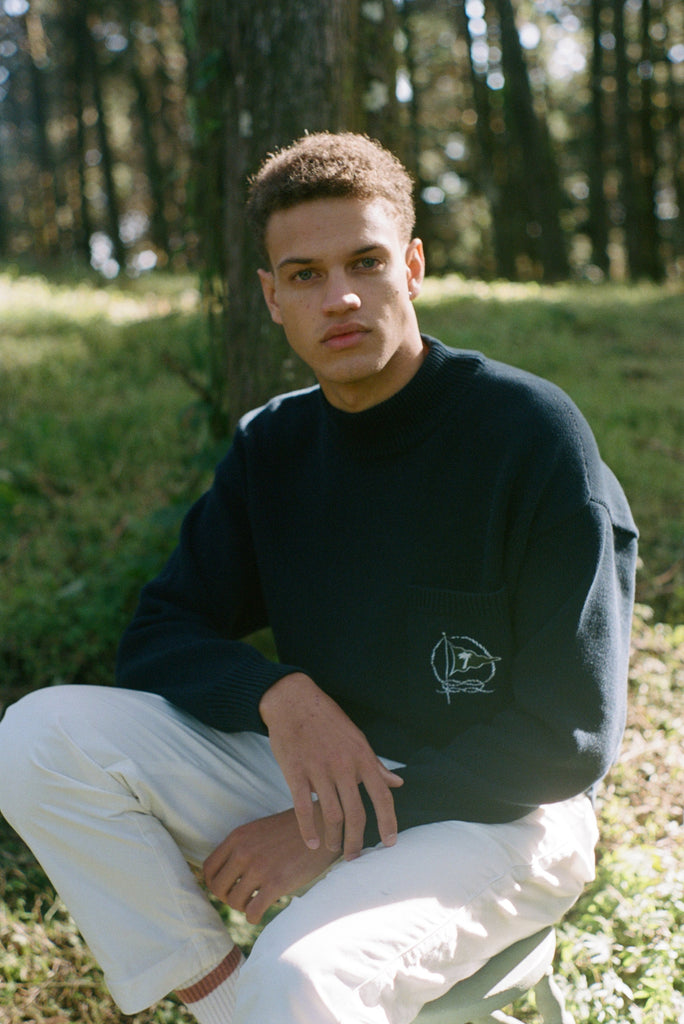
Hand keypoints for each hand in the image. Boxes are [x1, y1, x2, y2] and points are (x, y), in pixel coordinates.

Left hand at [203, 807, 338, 924]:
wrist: (323, 827)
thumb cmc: (293, 831)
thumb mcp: (261, 830)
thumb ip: (242, 846)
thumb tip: (227, 873)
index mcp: (238, 836)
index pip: (209, 868)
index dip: (215, 883)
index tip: (228, 888)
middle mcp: (244, 851)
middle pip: (218, 888)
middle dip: (228, 897)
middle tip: (243, 897)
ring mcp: (259, 867)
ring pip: (234, 902)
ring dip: (243, 907)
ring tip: (256, 901)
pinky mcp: (276, 883)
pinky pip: (252, 912)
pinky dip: (254, 917)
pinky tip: (262, 911)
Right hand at [259, 673, 403, 860]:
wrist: (294, 701)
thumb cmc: (327, 720)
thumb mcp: (357, 738)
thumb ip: (376, 764)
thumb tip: (398, 783)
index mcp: (362, 757)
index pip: (382, 796)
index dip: (388, 822)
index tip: (390, 843)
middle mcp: (344, 765)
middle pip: (356, 813)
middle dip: (357, 840)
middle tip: (355, 856)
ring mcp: (319, 770)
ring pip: (332, 815)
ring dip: (334, 838)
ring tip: (333, 848)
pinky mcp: (296, 772)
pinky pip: (303, 808)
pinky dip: (308, 830)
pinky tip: (312, 842)